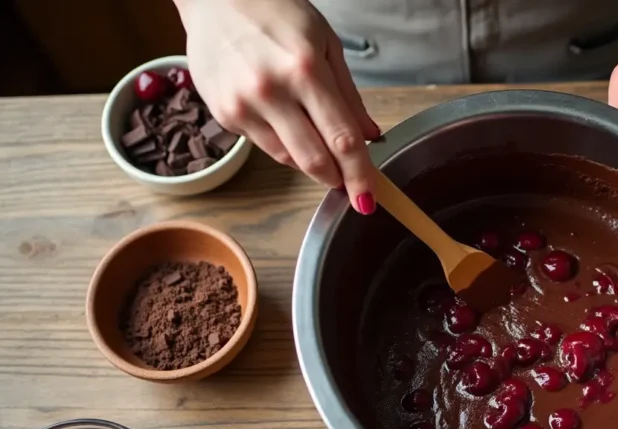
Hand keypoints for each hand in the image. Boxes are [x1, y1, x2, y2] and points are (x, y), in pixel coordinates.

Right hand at [174, 0, 379, 213]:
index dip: (359, 174)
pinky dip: (284, 143)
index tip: (369, 199)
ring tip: (321, 147)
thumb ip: (349, 96)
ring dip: (311, 163)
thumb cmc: (276, 12)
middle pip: (314, 160)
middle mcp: (271, 91)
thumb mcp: (325, 44)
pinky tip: (285, 120)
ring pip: (288, 159)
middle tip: (351, 185)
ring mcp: (242, 106)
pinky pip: (265, 145)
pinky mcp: (224, 115)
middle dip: (337, 179)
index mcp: (305, 70)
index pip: (342, 138)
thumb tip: (371, 136)